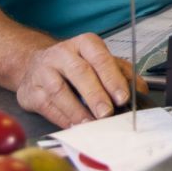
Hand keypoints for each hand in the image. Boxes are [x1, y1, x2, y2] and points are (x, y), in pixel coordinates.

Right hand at [14, 33, 140, 127]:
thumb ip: (122, 73)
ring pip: (60, 91)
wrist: (33, 65)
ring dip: (78, 110)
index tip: (123, 97)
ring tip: (91, 124)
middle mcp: (62, 54)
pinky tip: (75, 126)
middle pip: (80, 73)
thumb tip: (141, 90)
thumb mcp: (99, 61)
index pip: (100, 59)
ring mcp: (44, 72)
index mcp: (84, 44)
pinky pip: (48, 107)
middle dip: (96, 95)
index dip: (112, 78)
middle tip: (108, 113)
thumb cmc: (74, 64)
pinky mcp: (31, 91)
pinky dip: (63, 118)